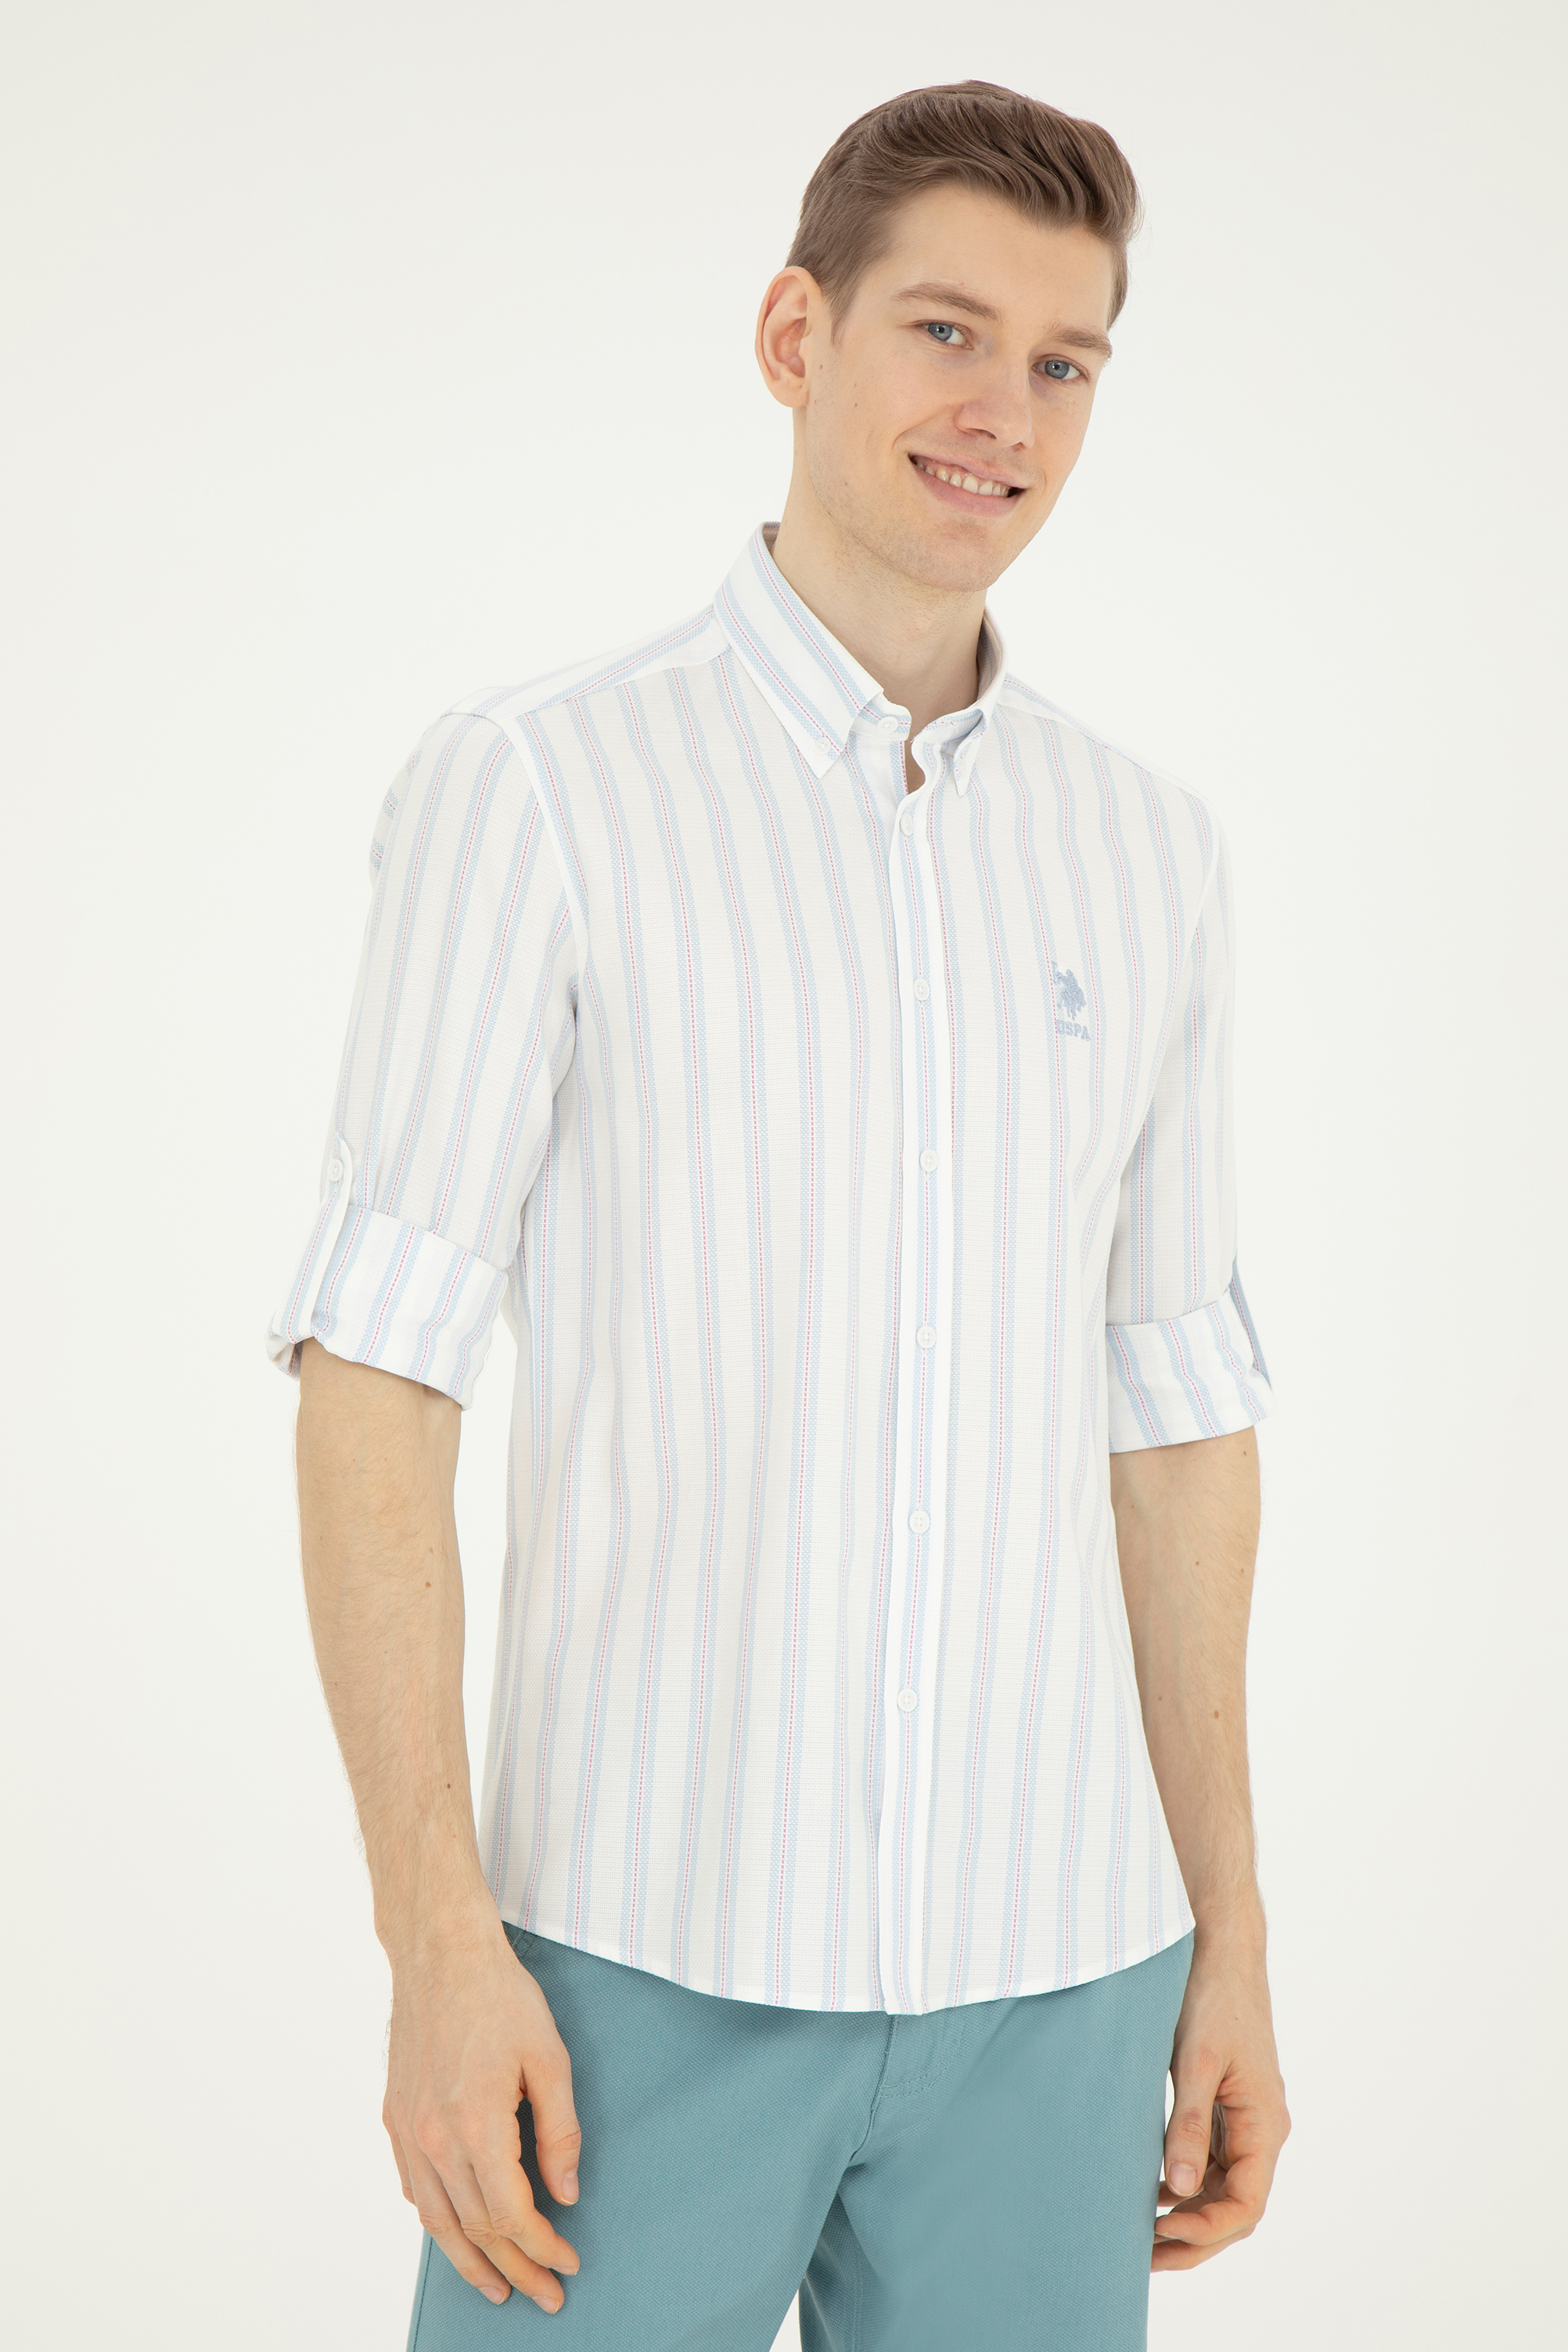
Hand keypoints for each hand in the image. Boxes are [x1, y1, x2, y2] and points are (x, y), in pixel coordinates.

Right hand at [382, 1900, 582, 2309]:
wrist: (441, 1952)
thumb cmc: (500, 1995)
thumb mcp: (550, 2058)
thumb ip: (560, 2131)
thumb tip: (566, 2192)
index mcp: (477, 2125)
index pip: (511, 2216)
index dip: (542, 2248)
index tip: (568, 2262)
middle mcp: (434, 2138)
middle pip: (476, 2229)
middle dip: (516, 2268)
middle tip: (546, 2293)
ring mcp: (408, 2130)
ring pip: (438, 2221)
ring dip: (470, 2263)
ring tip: (498, 2288)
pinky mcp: (395, 2117)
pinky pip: (414, 2189)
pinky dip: (437, 2222)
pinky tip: (456, 2234)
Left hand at [1152, 1919, 1289, 2271]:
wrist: (1218, 1945)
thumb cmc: (1212, 1994)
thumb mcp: (1196, 2060)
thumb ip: (1188, 2124)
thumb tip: (1180, 2189)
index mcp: (1264, 2124)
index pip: (1245, 2207)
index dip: (1203, 2232)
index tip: (1158, 2237)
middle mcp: (1260, 2129)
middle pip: (1235, 2208)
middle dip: (1192, 2238)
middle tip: (1139, 2256)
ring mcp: (1244, 2119)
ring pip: (1223, 2189)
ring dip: (1187, 2216)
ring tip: (1138, 2234)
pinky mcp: (1224, 2104)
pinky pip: (1212, 2162)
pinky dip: (1185, 2185)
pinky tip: (1151, 2190)